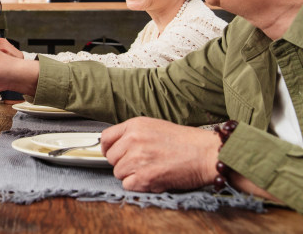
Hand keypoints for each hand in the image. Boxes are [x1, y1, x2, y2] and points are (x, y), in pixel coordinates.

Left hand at [101, 117, 219, 192]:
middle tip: (139, 163)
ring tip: (149, 170)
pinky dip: (138, 185)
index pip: (105, 137)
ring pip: (118, 172)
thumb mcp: (154, 126)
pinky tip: (152, 179)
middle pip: (111, 158)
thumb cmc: (185, 141)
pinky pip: (128, 185)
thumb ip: (133, 134)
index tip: (111, 153)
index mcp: (134, 125)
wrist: (205, 153)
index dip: (107, 148)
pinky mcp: (145, 177)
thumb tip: (117, 145)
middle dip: (122, 163)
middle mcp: (133, 140)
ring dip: (131, 175)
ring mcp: (137, 159)